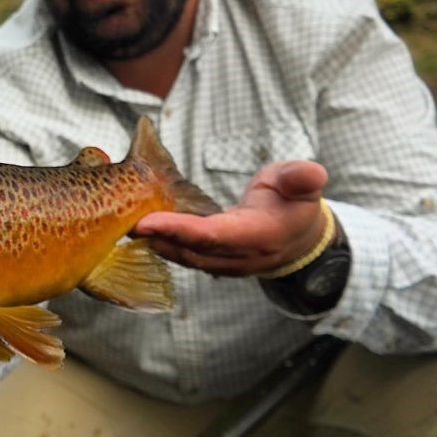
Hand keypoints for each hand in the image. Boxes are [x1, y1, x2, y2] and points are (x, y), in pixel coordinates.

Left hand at [132, 160, 328, 275]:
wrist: (301, 237)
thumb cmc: (296, 203)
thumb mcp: (302, 185)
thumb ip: (301, 178)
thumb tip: (311, 173)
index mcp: (261, 236)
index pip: (214, 236)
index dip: (180, 230)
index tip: (148, 221)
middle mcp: (241, 257)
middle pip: (192, 250)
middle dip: (158, 237)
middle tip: (126, 221)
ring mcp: (227, 264)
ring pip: (186, 256)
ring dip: (157, 242)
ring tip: (127, 225)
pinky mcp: (216, 262)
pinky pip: (187, 255)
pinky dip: (165, 244)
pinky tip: (143, 231)